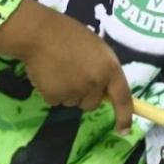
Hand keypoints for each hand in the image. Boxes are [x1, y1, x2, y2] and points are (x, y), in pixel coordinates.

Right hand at [0, 0, 132, 134]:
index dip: (124, 116)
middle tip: (73, 72)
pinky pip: (56, 101)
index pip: (123, 98)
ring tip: (59, 68)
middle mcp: (96, 83)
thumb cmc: (69, 34)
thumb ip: (103, 69)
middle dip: (84, 94)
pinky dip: (52, 91)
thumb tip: (105, 91)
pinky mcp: (55, 96)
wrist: (39, 33)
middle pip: (92, 103)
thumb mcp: (96, 48)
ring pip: (73, 102)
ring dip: (67, 91)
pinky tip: (48, 73)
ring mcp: (75, 91)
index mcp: (110, 67)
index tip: (124, 130)